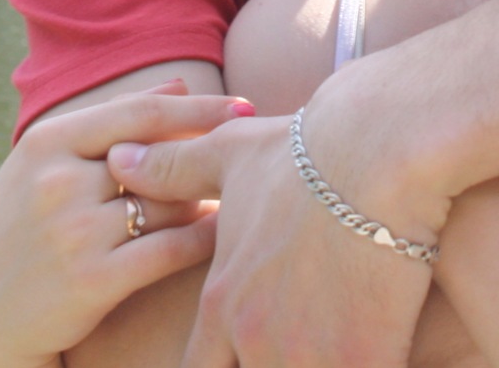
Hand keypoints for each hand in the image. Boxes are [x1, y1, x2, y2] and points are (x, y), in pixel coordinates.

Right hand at [0, 81, 245, 367]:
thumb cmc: (24, 230)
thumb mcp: (46, 165)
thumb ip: (110, 123)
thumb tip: (179, 83)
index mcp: (45, 142)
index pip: (139, 112)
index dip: (199, 108)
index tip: (244, 106)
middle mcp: (56, 181)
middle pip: (160, 159)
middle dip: (211, 158)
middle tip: (258, 152)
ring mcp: (72, 230)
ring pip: (169, 203)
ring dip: (207, 200)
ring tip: (239, 196)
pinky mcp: (91, 279)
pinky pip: (170, 249)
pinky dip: (205, 238)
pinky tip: (226, 233)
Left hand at [111, 92, 437, 367]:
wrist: (378, 153)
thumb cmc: (305, 151)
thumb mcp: (229, 154)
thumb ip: (172, 170)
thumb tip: (121, 162)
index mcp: (222, 302)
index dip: (220, 366)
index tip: (240, 352)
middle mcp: (254, 337)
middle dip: (264, 367)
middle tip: (289, 348)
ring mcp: (307, 354)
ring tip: (328, 351)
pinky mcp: (361, 358)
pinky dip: (364, 367)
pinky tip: (375, 351)